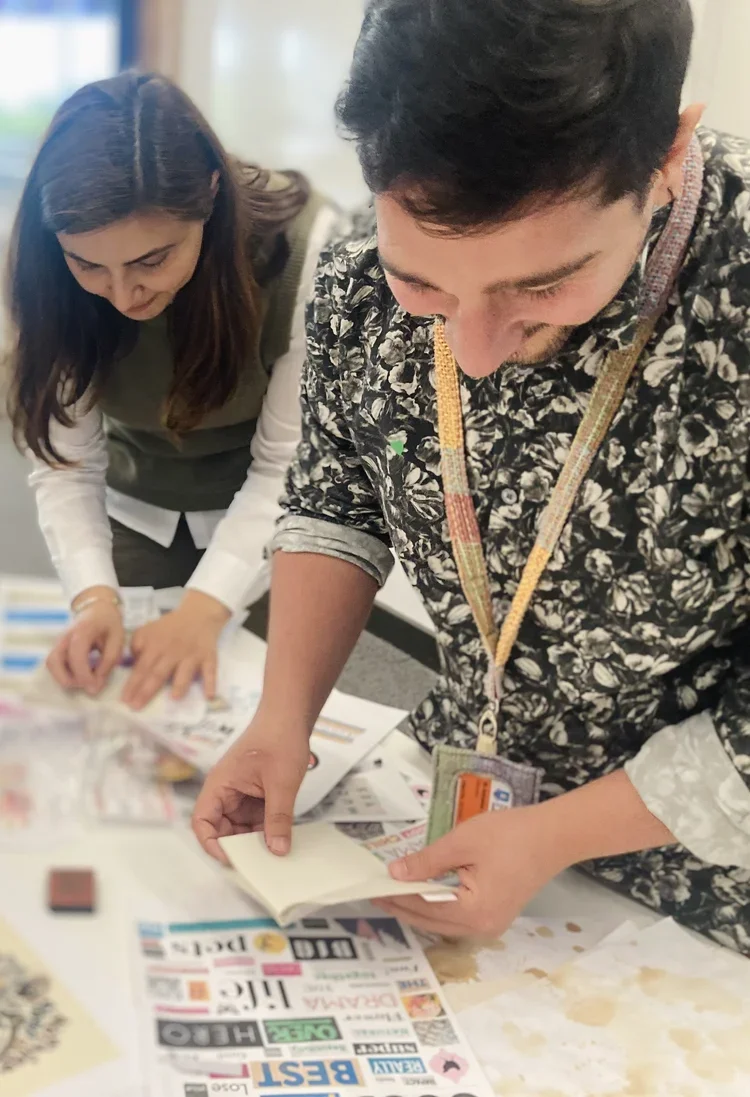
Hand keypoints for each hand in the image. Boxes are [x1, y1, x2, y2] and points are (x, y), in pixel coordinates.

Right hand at [47, 591, 123, 694]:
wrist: (98, 609)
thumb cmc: (109, 624)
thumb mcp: (117, 641)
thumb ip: (107, 662)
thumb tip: (95, 685)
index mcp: (82, 630)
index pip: (76, 656)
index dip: (83, 675)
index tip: (95, 687)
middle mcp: (64, 636)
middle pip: (54, 662)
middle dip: (70, 679)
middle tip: (89, 683)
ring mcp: (58, 641)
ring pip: (51, 665)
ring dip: (65, 678)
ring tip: (86, 679)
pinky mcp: (58, 647)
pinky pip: (55, 664)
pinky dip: (64, 674)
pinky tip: (81, 674)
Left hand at [121, 590, 230, 709]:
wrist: (198, 615)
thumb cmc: (170, 627)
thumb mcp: (148, 630)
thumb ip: (137, 645)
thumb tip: (130, 665)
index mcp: (155, 645)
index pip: (142, 667)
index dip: (133, 684)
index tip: (124, 700)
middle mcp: (172, 652)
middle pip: (158, 673)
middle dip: (146, 691)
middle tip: (137, 707)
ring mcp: (191, 655)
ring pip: (185, 672)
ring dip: (180, 684)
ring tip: (174, 698)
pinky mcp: (208, 657)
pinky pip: (210, 671)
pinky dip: (211, 683)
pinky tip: (209, 696)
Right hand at [192, 710, 309, 863]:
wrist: (290, 715)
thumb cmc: (279, 739)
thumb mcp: (281, 783)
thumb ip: (278, 818)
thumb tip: (277, 850)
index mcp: (220, 785)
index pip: (202, 822)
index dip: (212, 844)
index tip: (232, 860)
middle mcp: (226, 791)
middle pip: (221, 828)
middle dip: (237, 846)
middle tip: (258, 863)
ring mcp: (241, 793)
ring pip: (239, 826)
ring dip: (253, 839)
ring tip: (272, 852)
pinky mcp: (255, 793)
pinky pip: (254, 818)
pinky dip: (264, 829)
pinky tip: (280, 837)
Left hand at [374, 808, 560, 937]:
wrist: (554, 835)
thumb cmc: (510, 835)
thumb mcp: (463, 842)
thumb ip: (427, 861)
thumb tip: (396, 872)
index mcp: (473, 912)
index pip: (423, 908)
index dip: (396, 896)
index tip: (372, 888)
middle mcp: (482, 927)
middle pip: (432, 921)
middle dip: (403, 906)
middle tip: (376, 892)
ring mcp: (491, 924)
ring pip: (444, 921)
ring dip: (420, 907)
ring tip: (394, 891)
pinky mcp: (496, 914)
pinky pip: (458, 915)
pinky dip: (438, 904)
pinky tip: (424, 891)